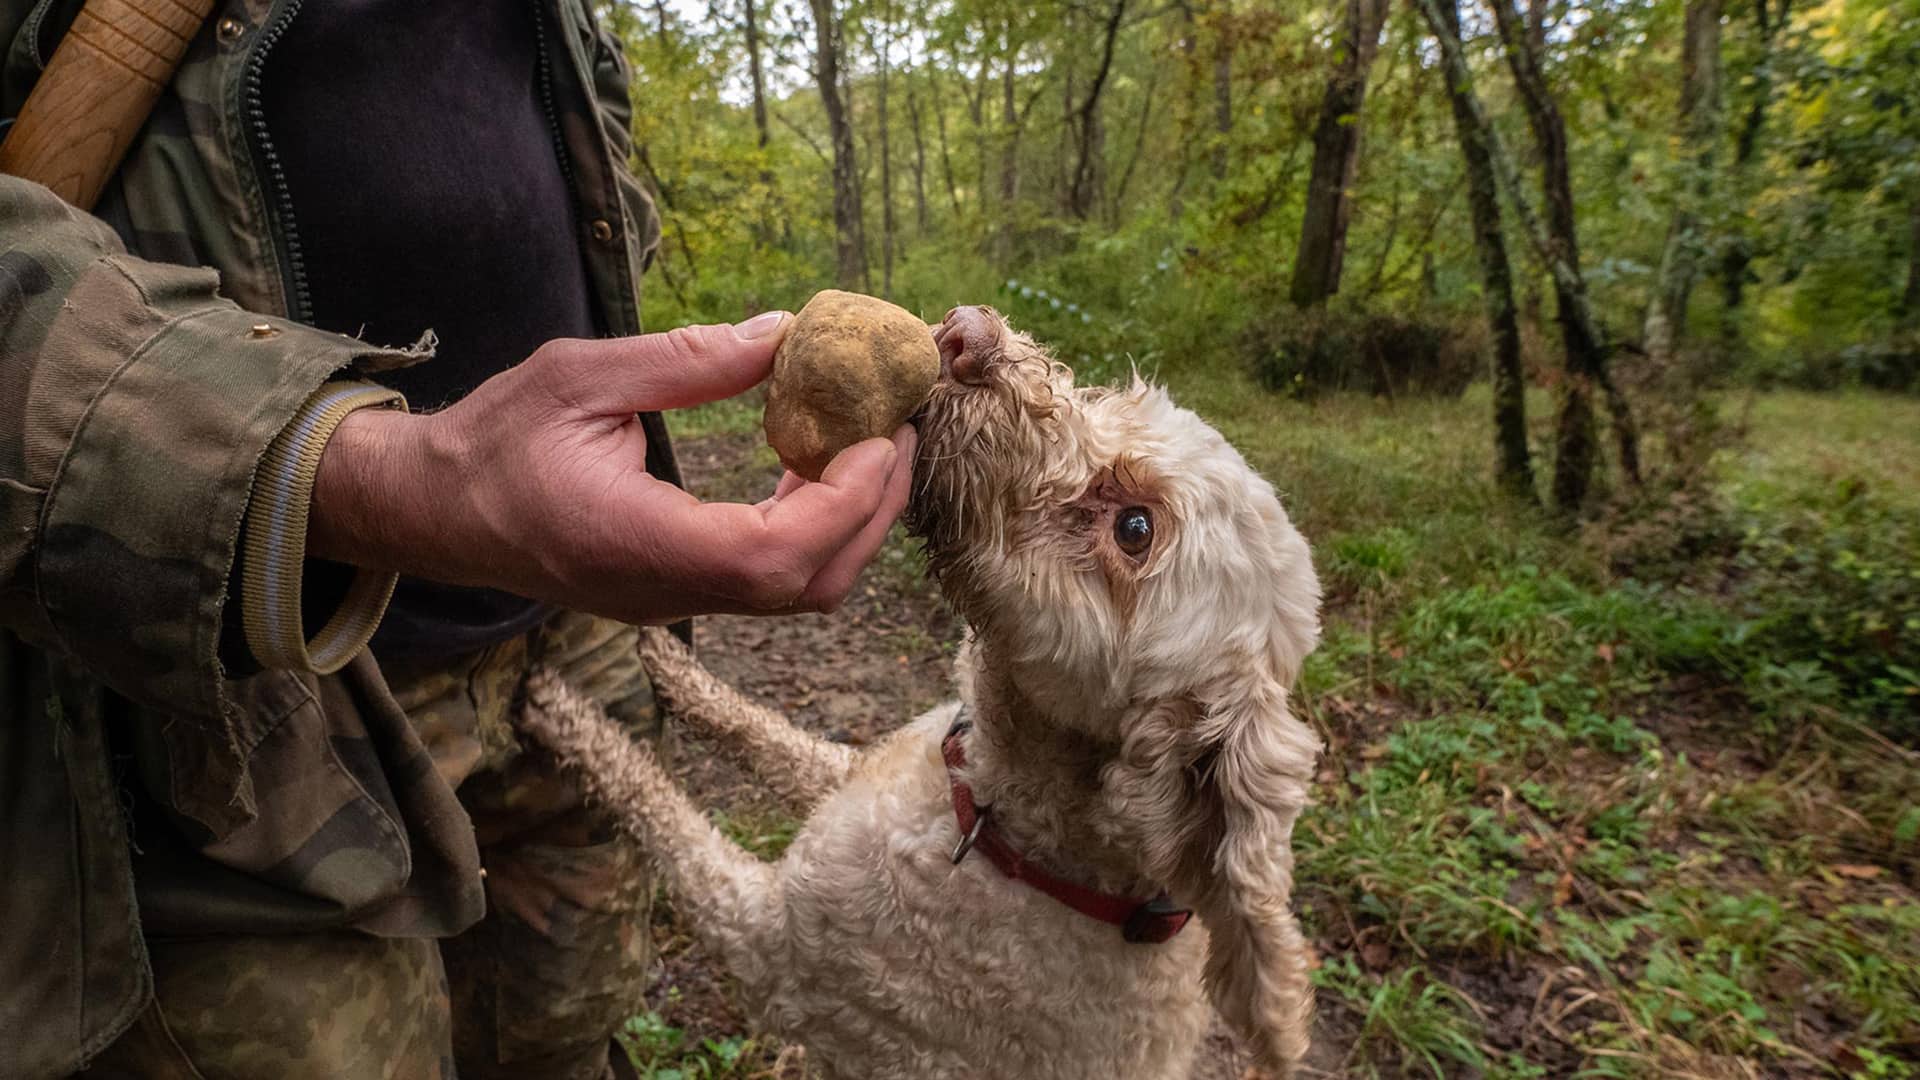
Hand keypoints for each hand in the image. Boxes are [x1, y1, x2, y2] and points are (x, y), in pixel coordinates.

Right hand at [308, 312, 917, 621]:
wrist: (433, 511)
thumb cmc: (494, 440)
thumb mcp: (580, 376)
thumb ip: (685, 361)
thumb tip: (782, 334)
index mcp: (638, 544)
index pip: (773, 556)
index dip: (845, 503)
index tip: (877, 437)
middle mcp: (667, 591)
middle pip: (808, 585)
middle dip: (871, 509)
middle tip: (896, 428)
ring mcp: (674, 602)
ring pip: (798, 591)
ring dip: (848, 519)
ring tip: (862, 438)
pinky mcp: (678, 593)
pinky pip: (768, 578)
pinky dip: (812, 526)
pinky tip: (806, 462)